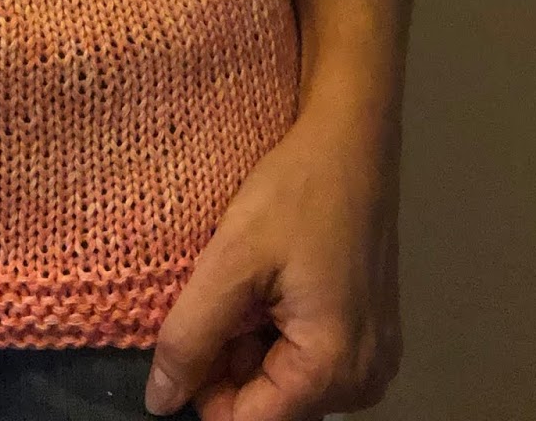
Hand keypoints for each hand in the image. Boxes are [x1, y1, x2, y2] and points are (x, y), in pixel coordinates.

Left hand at [144, 103, 402, 420]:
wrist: (351, 140)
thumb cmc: (295, 192)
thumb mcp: (230, 260)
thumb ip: (191, 336)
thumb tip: (160, 402)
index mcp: (334, 370)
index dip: (203, 389)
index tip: (188, 332)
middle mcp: (364, 382)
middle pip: (270, 407)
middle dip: (229, 365)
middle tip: (222, 294)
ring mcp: (374, 359)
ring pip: (286, 384)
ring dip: (251, 347)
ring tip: (246, 282)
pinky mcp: (372, 335)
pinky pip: (309, 360)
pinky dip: (277, 333)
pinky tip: (269, 284)